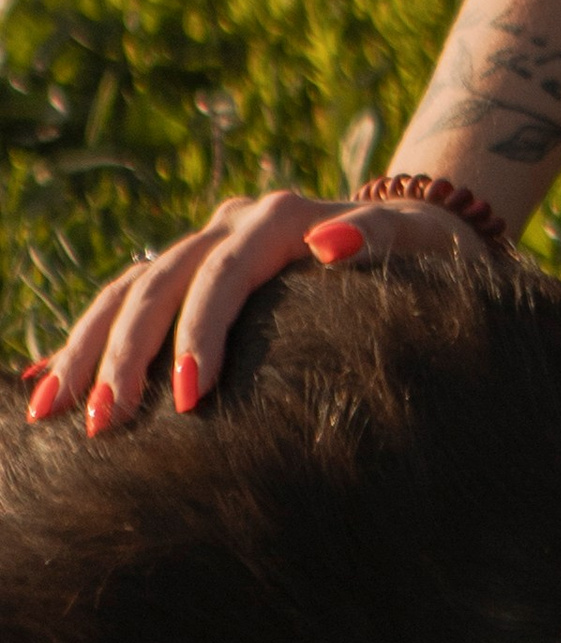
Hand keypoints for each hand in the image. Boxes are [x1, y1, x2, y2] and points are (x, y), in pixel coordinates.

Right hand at [26, 189, 482, 437]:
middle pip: (159, 282)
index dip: (198, 334)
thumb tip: (332, 245)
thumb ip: (384, 238)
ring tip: (53, 414)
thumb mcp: (425, 243)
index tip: (188, 398)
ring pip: (127, 290)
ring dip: (87, 350)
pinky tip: (46, 389)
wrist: (422, 232)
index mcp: (279, 217)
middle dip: (125, 354)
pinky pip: (126, 301)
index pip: (223, 274)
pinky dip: (86, 342)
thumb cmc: (432, 253)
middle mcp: (230, 224)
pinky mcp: (192, 273)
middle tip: (105, 425)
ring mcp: (205, 244)